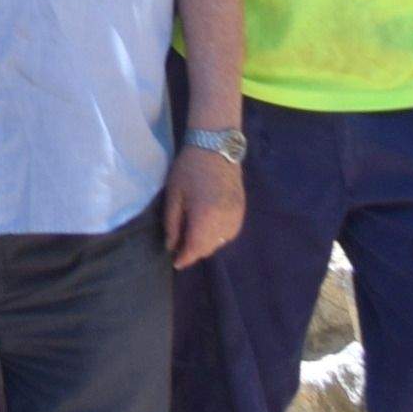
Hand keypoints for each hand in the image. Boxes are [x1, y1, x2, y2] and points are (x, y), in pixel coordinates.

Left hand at [163, 142, 248, 265]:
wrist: (216, 148)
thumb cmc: (189, 169)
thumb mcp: (174, 195)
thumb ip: (172, 223)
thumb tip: (171, 246)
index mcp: (205, 218)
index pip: (195, 249)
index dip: (185, 258)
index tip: (176, 263)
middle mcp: (224, 221)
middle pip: (209, 248)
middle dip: (195, 251)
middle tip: (180, 248)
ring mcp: (236, 217)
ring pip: (221, 242)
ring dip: (207, 244)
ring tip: (192, 237)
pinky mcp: (242, 211)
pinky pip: (230, 233)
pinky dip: (218, 235)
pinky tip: (208, 228)